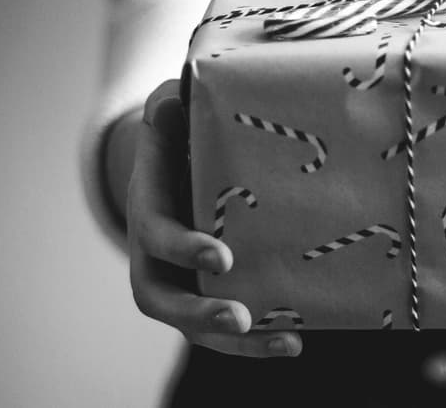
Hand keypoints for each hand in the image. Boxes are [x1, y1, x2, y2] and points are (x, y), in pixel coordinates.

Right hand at [128, 79, 302, 357]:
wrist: (178, 160)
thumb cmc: (180, 134)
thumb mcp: (171, 113)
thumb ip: (170, 108)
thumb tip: (172, 102)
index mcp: (148, 210)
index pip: (156, 236)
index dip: (185, 248)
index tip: (223, 256)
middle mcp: (155, 256)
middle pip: (162, 299)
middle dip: (199, 312)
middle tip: (240, 317)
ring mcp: (180, 280)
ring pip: (194, 326)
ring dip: (237, 342)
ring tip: (287, 342)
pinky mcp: (208, 293)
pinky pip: (225, 327)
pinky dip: (257, 341)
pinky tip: (297, 339)